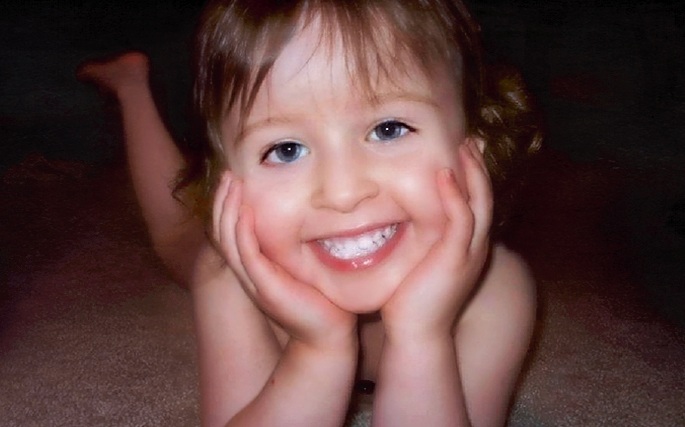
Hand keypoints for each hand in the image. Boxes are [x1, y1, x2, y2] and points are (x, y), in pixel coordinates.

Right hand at [212, 173, 357, 349]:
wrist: (327, 335)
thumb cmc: (321, 300)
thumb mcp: (303, 266)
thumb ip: (296, 246)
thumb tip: (307, 218)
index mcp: (255, 268)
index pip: (232, 232)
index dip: (228, 206)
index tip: (234, 180)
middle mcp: (248, 274)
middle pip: (223, 233)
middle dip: (223, 202)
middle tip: (227, 174)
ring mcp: (254, 282)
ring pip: (229, 241)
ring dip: (228, 210)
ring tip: (231, 184)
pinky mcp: (265, 288)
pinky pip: (247, 256)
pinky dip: (243, 233)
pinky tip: (245, 211)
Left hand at [381, 140, 492, 340]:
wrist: (417, 333)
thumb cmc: (412, 300)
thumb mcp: (421, 262)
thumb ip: (421, 240)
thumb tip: (404, 219)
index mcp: (467, 246)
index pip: (476, 204)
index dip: (474, 176)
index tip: (466, 152)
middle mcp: (475, 246)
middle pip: (485, 197)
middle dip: (479, 166)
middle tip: (473, 139)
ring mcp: (469, 252)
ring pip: (479, 203)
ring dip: (472, 173)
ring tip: (465, 146)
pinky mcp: (455, 258)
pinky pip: (461, 219)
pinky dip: (454, 195)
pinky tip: (445, 174)